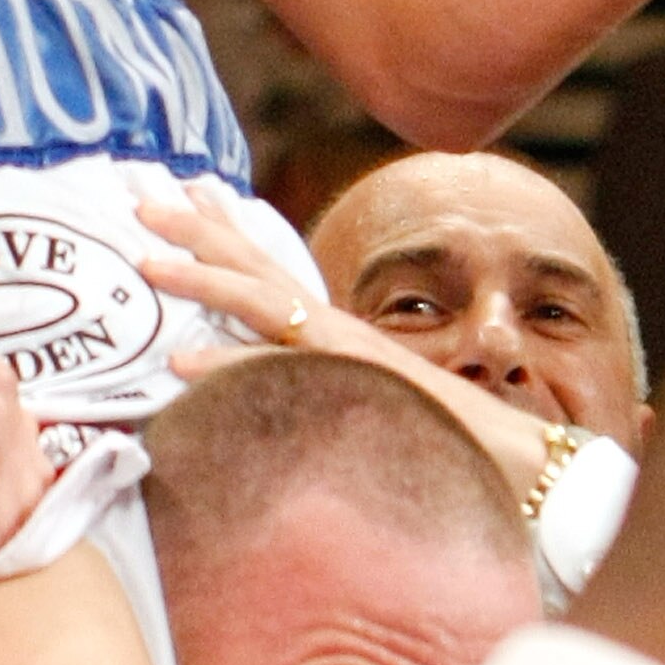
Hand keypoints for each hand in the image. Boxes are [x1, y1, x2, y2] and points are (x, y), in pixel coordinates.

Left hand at [139, 186, 551, 493]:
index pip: (273, 270)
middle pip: (259, 266)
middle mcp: (338, 330)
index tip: (188, 192)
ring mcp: (346, 352)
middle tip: (142, 196)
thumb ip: (326, 397)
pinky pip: (281, 371)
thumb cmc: (447, 453)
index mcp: (337, 334)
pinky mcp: (355, 386)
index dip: (228, 231)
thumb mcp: (368, 412)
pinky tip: (183, 362)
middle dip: (200, 228)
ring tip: (146, 260)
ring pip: (263, 301)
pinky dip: (231, 362)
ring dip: (202, 276)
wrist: (522, 472)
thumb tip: (279, 403)